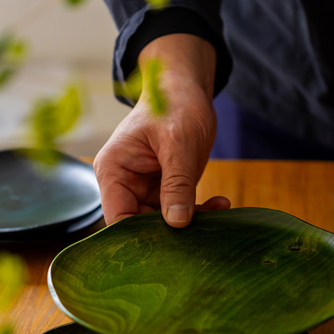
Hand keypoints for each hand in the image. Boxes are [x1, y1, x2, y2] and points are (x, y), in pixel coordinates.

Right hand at [93, 34, 230, 226]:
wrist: (186, 89)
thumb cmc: (174, 104)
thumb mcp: (178, 143)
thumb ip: (176, 184)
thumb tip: (176, 223)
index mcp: (113, 171)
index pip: (118, 218)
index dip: (139, 237)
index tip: (170, 244)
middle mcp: (124, 184)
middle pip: (139, 225)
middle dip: (170, 232)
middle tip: (202, 234)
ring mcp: (144, 189)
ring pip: (162, 223)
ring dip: (190, 223)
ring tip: (218, 212)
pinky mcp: (164, 190)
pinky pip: (178, 211)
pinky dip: (199, 212)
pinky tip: (220, 204)